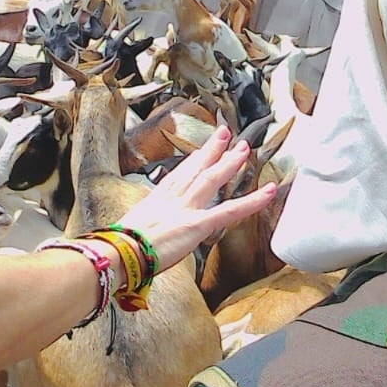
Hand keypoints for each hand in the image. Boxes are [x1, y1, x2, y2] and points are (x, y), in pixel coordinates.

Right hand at [117, 123, 277, 274]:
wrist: (118, 253)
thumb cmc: (119, 247)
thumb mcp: (130, 231)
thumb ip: (143, 227)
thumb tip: (141, 232)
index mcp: (156, 201)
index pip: (178, 175)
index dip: (192, 161)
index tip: (201, 151)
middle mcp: (172, 199)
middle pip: (196, 169)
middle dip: (212, 150)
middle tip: (225, 134)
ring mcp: (186, 209)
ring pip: (213, 179)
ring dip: (230, 162)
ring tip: (244, 148)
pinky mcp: (198, 225)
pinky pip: (231, 211)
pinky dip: (252, 201)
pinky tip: (268, 192)